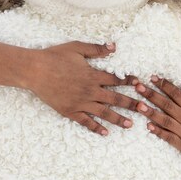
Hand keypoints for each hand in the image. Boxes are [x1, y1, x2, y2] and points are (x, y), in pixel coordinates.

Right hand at [0, 40, 137, 134]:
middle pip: (116, 99)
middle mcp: (90, 91)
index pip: (117, 80)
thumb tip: (114, 46)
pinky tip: (105, 133)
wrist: (35, 70)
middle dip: (132, 104)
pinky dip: (96, 128)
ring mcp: (80, 102)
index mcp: (93, 75)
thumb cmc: (55, 56)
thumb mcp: (77, 48)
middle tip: (145, 110)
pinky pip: (86, 122)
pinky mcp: (70, 111)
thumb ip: (96, 49)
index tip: (142, 85)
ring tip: (130, 125)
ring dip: (118, 119)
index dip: (130, 82)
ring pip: (104, 113)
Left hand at [134, 77, 180, 177]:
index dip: (164, 85)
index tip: (152, 78)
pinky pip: (168, 137)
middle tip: (138, 87)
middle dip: (152, 95)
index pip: (177, 94)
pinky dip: (158, 131)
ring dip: (151, 112)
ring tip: (138, 105)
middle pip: (167, 105)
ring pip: (165, 120)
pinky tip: (148, 125)